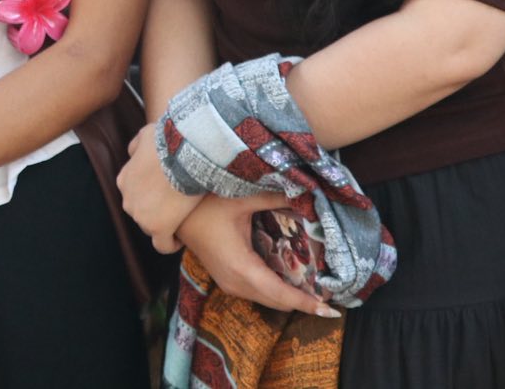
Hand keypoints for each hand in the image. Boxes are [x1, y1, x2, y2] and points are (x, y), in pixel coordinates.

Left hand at [117, 122, 200, 252]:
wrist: (184, 154)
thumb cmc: (169, 141)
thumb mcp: (145, 135)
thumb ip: (136, 146)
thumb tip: (132, 153)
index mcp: (124, 180)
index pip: (134, 195)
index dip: (150, 196)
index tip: (166, 193)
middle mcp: (128, 200)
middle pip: (142, 212)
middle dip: (157, 211)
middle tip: (176, 204)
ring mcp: (141, 216)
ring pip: (152, 227)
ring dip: (165, 224)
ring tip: (182, 218)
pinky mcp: (158, 229)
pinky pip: (163, 245)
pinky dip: (171, 244)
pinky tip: (181, 239)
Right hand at [175, 192, 337, 317]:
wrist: (173, 212)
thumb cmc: (204, 204)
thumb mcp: (243, 197)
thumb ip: (277, 198)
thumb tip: (308, 195)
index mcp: (241, 267)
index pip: (281, 294)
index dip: (306, 302)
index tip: (330, 309)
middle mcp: (235, 283)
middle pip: (276, 302)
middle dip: (304, 301)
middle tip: (332, 295)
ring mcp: (229, 284)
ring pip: (267, 299)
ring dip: (291, 297)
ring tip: (317, 289)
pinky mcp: (227, 280)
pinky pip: (258, 292)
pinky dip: (277, 290)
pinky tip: (292, 279)